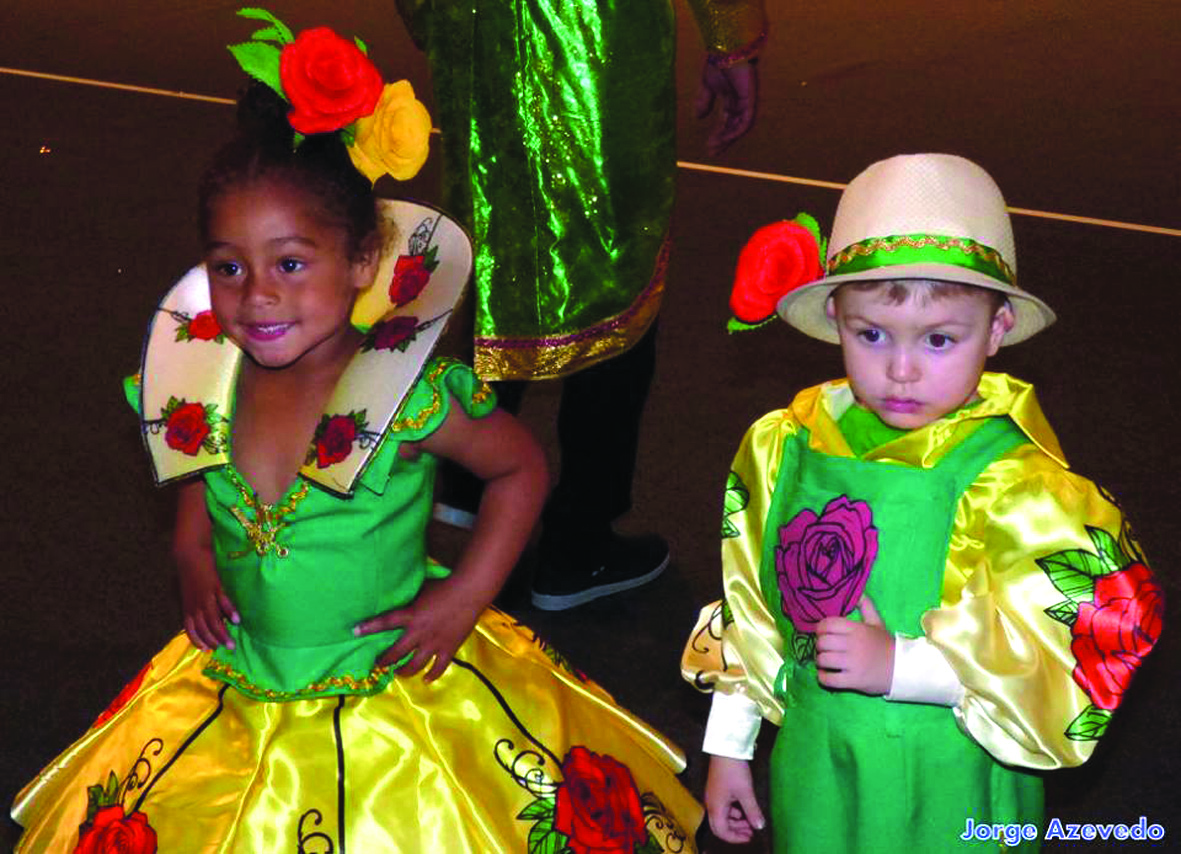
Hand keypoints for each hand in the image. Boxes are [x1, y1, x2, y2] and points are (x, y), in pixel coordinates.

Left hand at [179, 558, 238, 651]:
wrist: (189, 554)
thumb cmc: (190, 573)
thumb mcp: (189, 592)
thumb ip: (195, 605)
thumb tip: (207, 616)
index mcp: (188, 607)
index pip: (191, 629)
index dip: (198, 640)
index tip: (207, 649)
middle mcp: (195, 605)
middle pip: (204, 627)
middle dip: (214, 640)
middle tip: (226, 649)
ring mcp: (205, 596)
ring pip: (213, 619)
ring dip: (222, 633)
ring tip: (231, 643)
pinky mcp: (215, 586)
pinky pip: (223, 602)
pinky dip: (230, 612)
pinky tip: (237, 620)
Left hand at [355, 577, 482, 681]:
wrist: (469, 592)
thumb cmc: (444, 585)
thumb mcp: (421, 588)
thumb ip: (410, 598)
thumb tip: (400, 596)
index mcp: (410, 615)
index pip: (384, 623)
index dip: (368, 627)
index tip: (354, 632)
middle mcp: (419, 633)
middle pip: (396, 653)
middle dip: (384, 661)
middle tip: (377, 665)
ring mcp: (434, 643)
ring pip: (415, 665)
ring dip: (404, 671)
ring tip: (399, 673)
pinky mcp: (448, 649)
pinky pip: (439, 668)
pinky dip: (432, 675)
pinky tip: (426, 679)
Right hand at [695, 59, 757, 155]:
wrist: (726, 50)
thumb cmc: (718, 62)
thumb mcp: (707, 86)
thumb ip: (704, 102)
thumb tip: (698, 117)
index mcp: (732, 98)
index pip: (727, 121)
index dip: (718, 134)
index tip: (708, 147)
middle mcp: (741, 102)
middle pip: (733, 127)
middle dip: (723, 140)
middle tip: (712, 152)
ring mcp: (747, 102)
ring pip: (739, 127)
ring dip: (727, 139)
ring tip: (715, 147)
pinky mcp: (750, 100)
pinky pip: (745, 121)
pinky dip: (735, 131)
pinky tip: (724, 138)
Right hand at [705, 755, 765, 843]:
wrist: (725, 749)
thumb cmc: (734, 771)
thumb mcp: (746, 792)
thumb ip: (752, 811)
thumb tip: (759, 827)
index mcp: (716, 807)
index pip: (721, 832)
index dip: (735, 838)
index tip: (749, 837)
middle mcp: (711, 804)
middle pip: (720, 826)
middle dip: (735, 831)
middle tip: (751, 831)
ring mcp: (713, 796)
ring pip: (722, 816)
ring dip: (735, 821)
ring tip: (749, 820)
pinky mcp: (716, 789)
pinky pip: (722, 807)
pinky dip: (733, 811)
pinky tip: (742, 808)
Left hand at [815, 595, 893, 694]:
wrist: (902, 670)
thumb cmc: (885, 646)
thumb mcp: (877, 623)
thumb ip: (866, 606)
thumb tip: (857, 593)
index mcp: (858, 629)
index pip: (828, 624)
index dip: (821, 628)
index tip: (823, 633)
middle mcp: (854, 645)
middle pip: (822, 642)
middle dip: (819, 645)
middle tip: (824, 648)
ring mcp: (853, 664)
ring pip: (822, 660)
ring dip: (820, 661)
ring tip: (825, 661)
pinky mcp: (853, 681)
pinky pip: (828, 679)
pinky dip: (822, 677)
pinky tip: (826, 674)